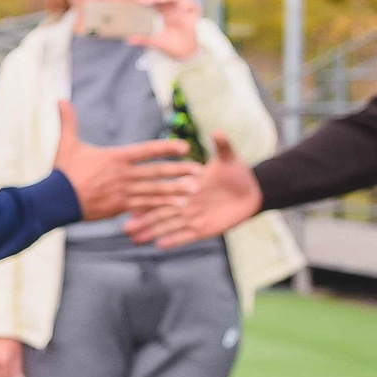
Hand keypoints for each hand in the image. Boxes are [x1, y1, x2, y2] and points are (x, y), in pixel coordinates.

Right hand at [53, 101, 199, 219]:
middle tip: (199, 169)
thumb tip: (60, 100)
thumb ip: (68, 122)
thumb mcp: (66, 144)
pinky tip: (176, 206)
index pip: (146, 151)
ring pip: (155, 190)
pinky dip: (162, 205)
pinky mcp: (119, 207)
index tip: (185, 147)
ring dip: (176, 189)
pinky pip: (145, 206)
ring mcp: (123, 192)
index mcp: (115, 158)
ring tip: (194, 188)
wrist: (55, 200)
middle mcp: (123, 175)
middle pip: (156, 171)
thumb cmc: (63, 172)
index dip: (166, 148)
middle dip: (179, 170)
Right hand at [126, 130, 262, 247]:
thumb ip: (222, 146)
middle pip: (159, 211)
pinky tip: (159, 245)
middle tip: (123, 226)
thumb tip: (218, 131)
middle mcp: (184, 201)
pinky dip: (174, 240)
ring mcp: (193, 216)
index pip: (162, 189)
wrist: (252, 192)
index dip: (147, 195)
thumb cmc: (237, 172)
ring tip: (134, 238)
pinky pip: (186, 236)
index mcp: (185, 184)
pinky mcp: (204, 229)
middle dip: (142, 219)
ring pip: (168, 225)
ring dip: (152, 231)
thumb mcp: (229, 159)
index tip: (129, 198)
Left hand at [132, 0, 201, 60]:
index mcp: (157, 10)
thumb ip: (143, 38)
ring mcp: (181, 6)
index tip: (135, 0)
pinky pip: (192, 5)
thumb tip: (128, 40)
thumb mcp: (155, 41)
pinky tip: (183, 7)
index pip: (149, 1)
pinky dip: (188, 4)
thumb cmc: (167, 42)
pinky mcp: (193, 10)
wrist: (185, 50)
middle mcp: (169, 6)